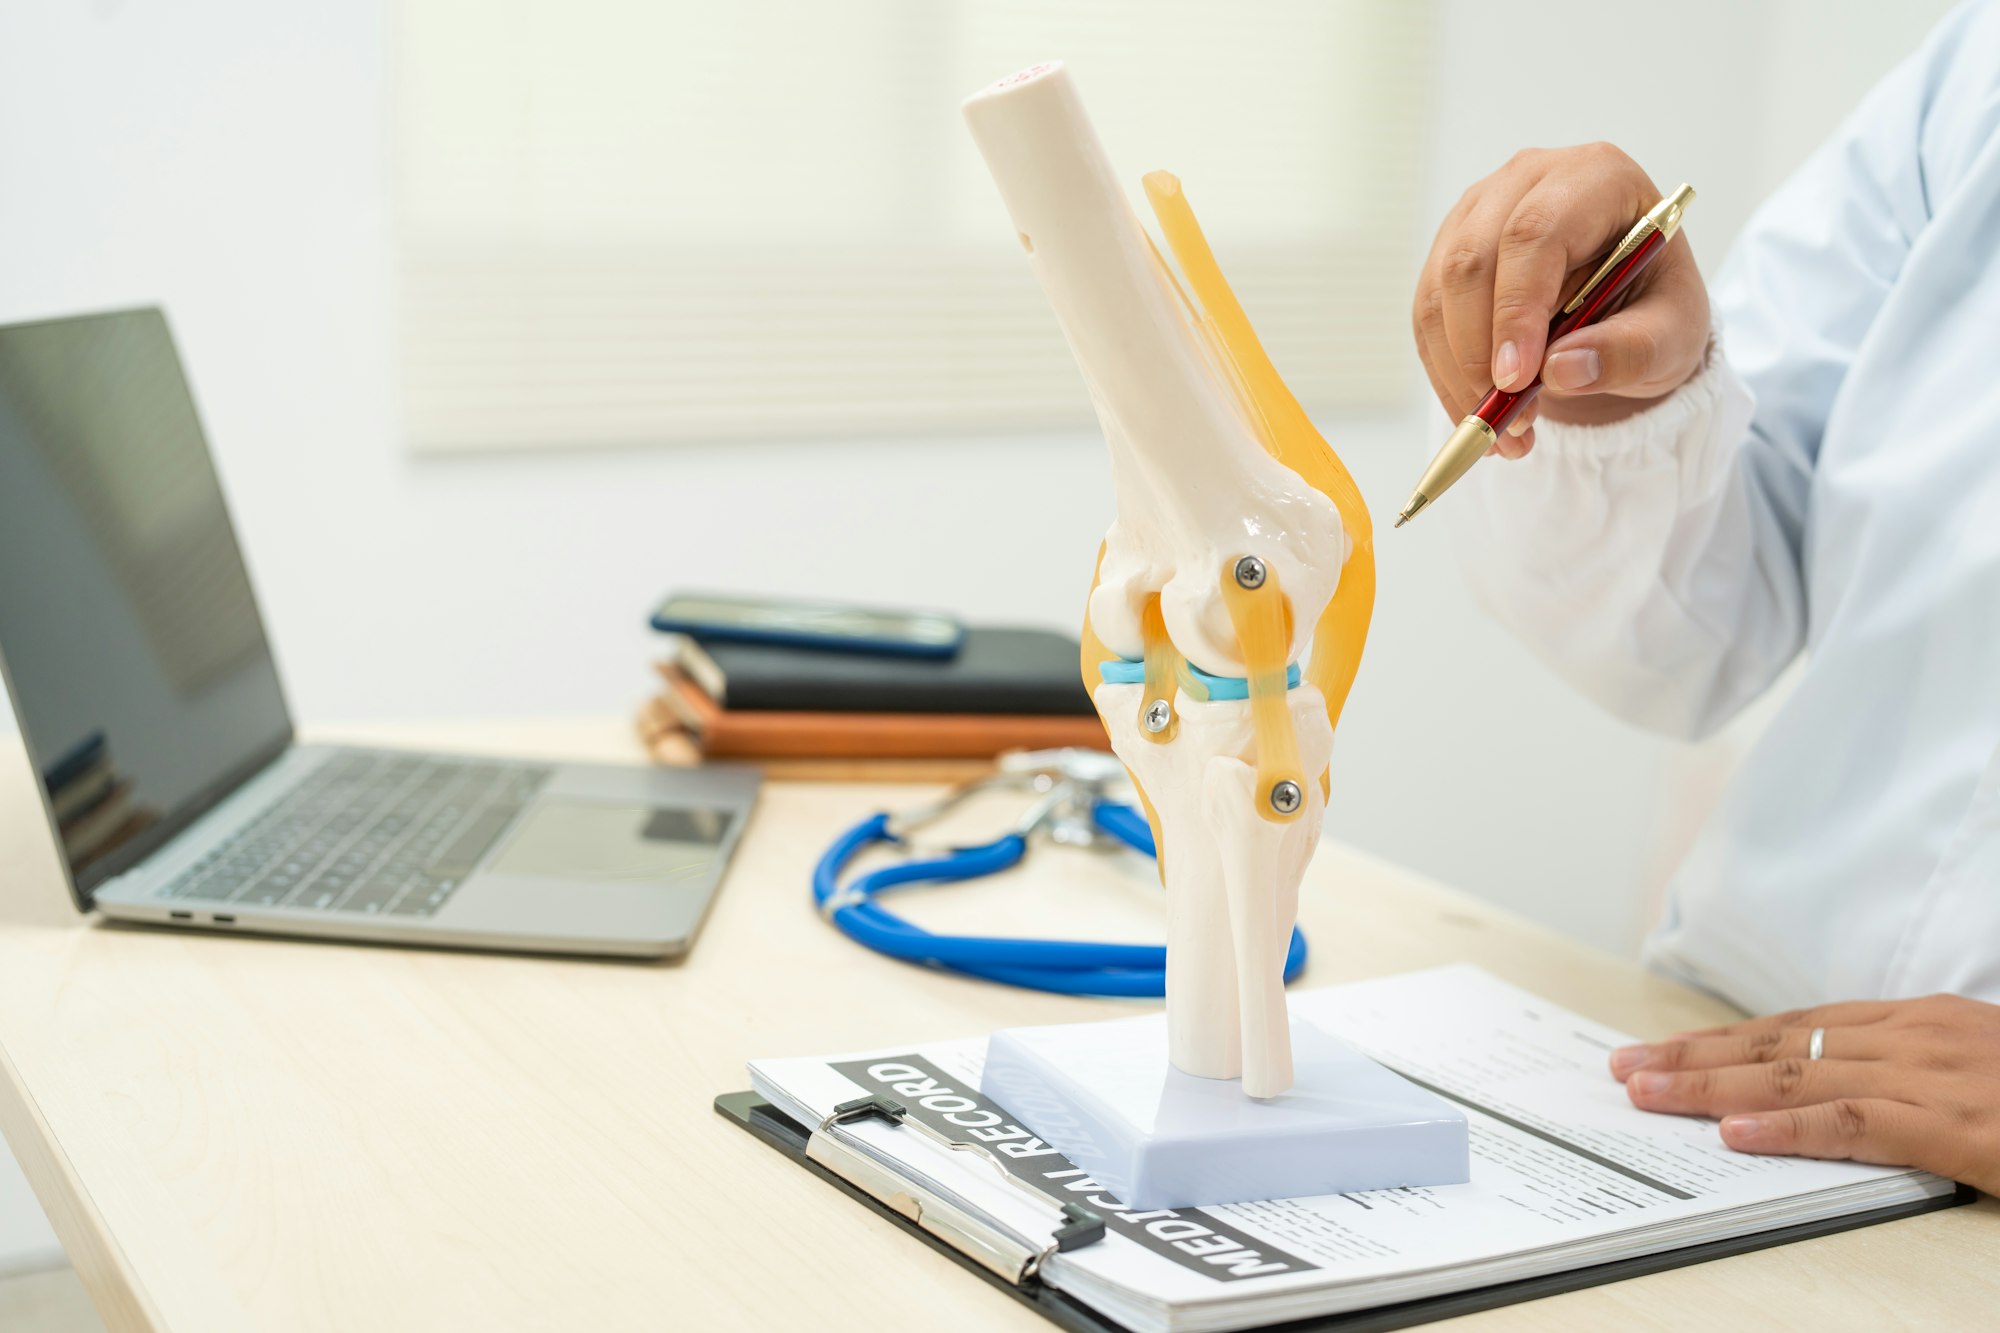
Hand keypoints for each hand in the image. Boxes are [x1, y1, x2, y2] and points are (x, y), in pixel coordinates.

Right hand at [1411, 143, 1709, 456]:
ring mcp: (1478, 212)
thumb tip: (1560, 373)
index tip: (1515, 381)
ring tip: (1501, 431)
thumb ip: (1630, 352)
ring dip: (1459, 372)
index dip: (1516, 310)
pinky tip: (1478, 410)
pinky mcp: (1449, 251)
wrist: (1629, 307)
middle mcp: (1527, 181)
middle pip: (1473, 260)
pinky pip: (1428, 317)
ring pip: (1440, 292)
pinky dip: (1446, 373)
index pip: (1534, 235)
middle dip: (1479, 352)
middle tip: (1505, 419)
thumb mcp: (1674, 335)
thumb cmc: (1655, 306)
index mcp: (1596, 178)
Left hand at [1610, 995, 1999, 1191]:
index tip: (1662, 1050)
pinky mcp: (1966, 1127)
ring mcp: (1943, 1077)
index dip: (1723, 1040)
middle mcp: (1923, 1036)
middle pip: (1782, 1044)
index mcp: (1927, 1021)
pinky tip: (1736, 1135)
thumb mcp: (1982, 1071)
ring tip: (1647, 1092)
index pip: (1799, 1027)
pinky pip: (1859, 1123)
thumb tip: (1838, 1088)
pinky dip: (1790, 1128)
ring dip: (1713, 1086)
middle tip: (1624, 1068)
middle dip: (1695, 1056)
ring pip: (1801, 1076)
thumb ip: (1914, 1073)